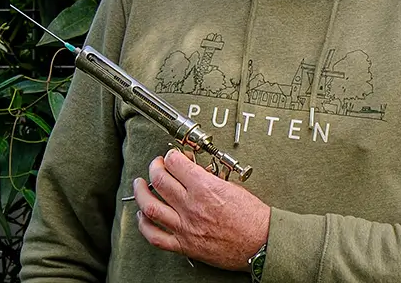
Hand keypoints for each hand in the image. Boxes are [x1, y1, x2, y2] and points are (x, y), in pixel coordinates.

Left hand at [133, 148, 268, 270]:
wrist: (260, 243)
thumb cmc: (253, 218)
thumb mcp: (234, 188)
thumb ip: (212, 181)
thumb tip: (199, 175)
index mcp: (205, 188)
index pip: (176, 164)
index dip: (172, 156)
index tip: (172, 156)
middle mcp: (191, 206)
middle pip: (160, 180)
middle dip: (155, 167)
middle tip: (156, 165)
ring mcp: (185, 226)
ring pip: (150, 206)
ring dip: (141, 192)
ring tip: (140, 185)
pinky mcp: (184, 245)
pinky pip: (155, 236)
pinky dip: (144, 225)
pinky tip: (141, 217)